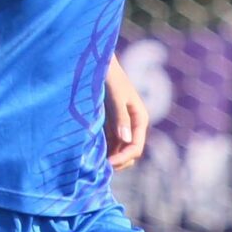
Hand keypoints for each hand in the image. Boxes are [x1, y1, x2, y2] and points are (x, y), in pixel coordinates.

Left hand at [104, 56, 149, 171]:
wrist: (99, 63)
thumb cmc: (109, 77)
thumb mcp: (115, 97)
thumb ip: (120, 117)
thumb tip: (125, 139)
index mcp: (140, 118)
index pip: (136, 147)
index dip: (123, 158)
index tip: (108, 164)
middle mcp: (133, 124)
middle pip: (130, 152)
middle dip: (118, 162)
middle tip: (100, 168)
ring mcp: (121, 125)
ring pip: (119, 149)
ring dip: (110, 158)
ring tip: (94, 165)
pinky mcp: (110, 124)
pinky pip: (109, 143)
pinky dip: (104, 151)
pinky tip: (92, 155)